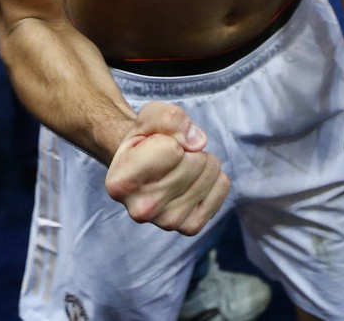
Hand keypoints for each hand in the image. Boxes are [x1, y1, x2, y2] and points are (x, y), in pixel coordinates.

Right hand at [104, 101, 228, 235]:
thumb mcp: (149, 116)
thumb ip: (169, 118)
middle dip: (188, 149)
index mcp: (121, 182)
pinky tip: (193, 180)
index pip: (172, 149)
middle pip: (194, 162)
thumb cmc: (146, 140)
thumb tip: (197, 143)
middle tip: (171, 156)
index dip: (171, 136)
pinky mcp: (190, 227)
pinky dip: (213, 176)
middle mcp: (141, 210)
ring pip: (210, 172)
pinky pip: (222, 186)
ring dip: (201, 160)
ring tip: (180, 166)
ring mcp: (167, 222)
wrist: (146, 168)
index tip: (156, 142)